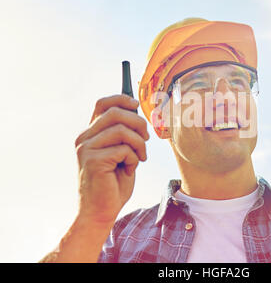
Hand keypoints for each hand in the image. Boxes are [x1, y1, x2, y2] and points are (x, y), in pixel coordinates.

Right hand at [74, 94, 148, 225]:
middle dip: (138, 123)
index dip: (121, 98)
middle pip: (115, 112)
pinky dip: (134, 158)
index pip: (102, 104)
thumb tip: (137, 114)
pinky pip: (124, 149)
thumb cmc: (113, 183)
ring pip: (122, 129)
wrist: (100, 212)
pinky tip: (130, 169)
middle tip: (146, 138)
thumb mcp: (121, 153)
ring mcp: (86, 148)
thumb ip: (124, 135)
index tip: (136, 104)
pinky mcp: (93, 160)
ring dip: (139, 144)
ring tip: (140, 158)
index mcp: (90, 134)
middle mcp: (84, 138)